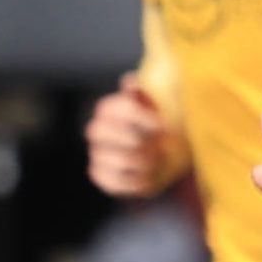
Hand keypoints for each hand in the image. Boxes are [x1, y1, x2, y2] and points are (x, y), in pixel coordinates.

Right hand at [85, 79, 177, 198]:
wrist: (165, 153)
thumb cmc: (158, 126)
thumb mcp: (154, 107)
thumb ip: (142, 95)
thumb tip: (129, 80)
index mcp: (108, 109)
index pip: (110, 109)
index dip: (138, 118)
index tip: (162, 126)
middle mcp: (96, 130)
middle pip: (99, 132)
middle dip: (133, 140)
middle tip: (158, 145)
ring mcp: (96, 153)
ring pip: (108, 158)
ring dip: (139, 162)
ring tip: (157, 161)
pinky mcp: (101, 175)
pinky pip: (110, 180)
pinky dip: (133, 181)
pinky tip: (149, 176)